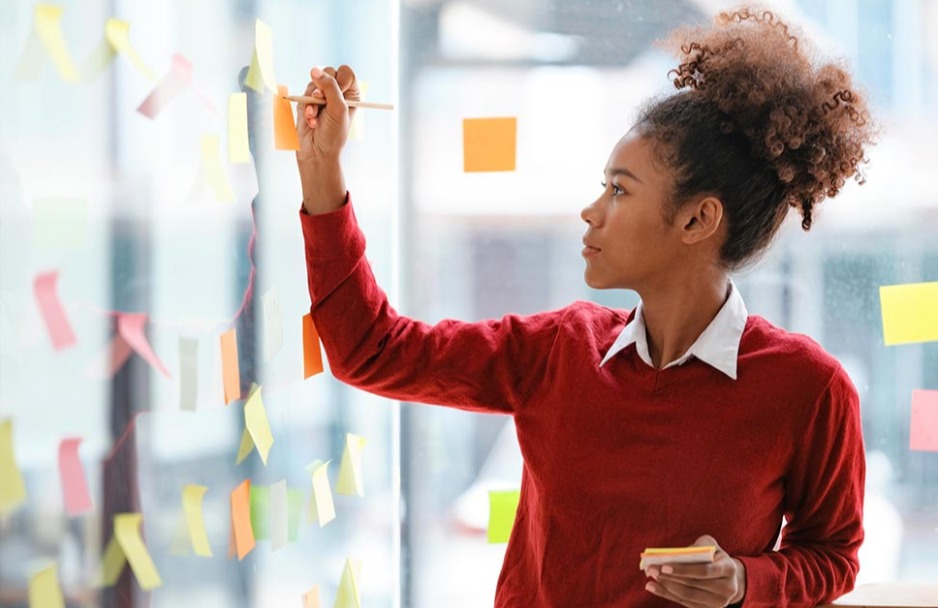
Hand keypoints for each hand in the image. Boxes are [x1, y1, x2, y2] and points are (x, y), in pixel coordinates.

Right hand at [295, 65, 358, 213]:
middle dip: (323, 88)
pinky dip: (307, 106)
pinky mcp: (307, 101)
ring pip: (314, 82)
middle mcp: (337, 93)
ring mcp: (321, 96)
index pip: (346, 72)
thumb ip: (329, 87)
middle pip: (328, 72)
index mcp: (351, 94)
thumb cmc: (333, 134)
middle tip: (322, 100)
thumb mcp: (337, 109)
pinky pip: (304, 93)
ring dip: (314, 100)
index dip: (340, 79)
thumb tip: (315, 70)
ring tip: (316, 116)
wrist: (316, 152)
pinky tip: (311, 119)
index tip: (339, 92)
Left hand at [644, 535, 745, 606]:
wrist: (728, 575)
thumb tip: (671, 556)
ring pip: (688, 595)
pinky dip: (668, 594)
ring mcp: (720, 603)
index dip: (683, 570)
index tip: (663, 566)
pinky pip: (686, 603)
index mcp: (729, 568)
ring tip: (651, 577)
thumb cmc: (713, 556)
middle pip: (693, 584)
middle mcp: (728, 588)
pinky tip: (654, 587)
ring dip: (666, 586)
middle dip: (669, 577)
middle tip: (651, 569)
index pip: (703, 571)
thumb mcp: (708, 545)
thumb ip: (695, 547)